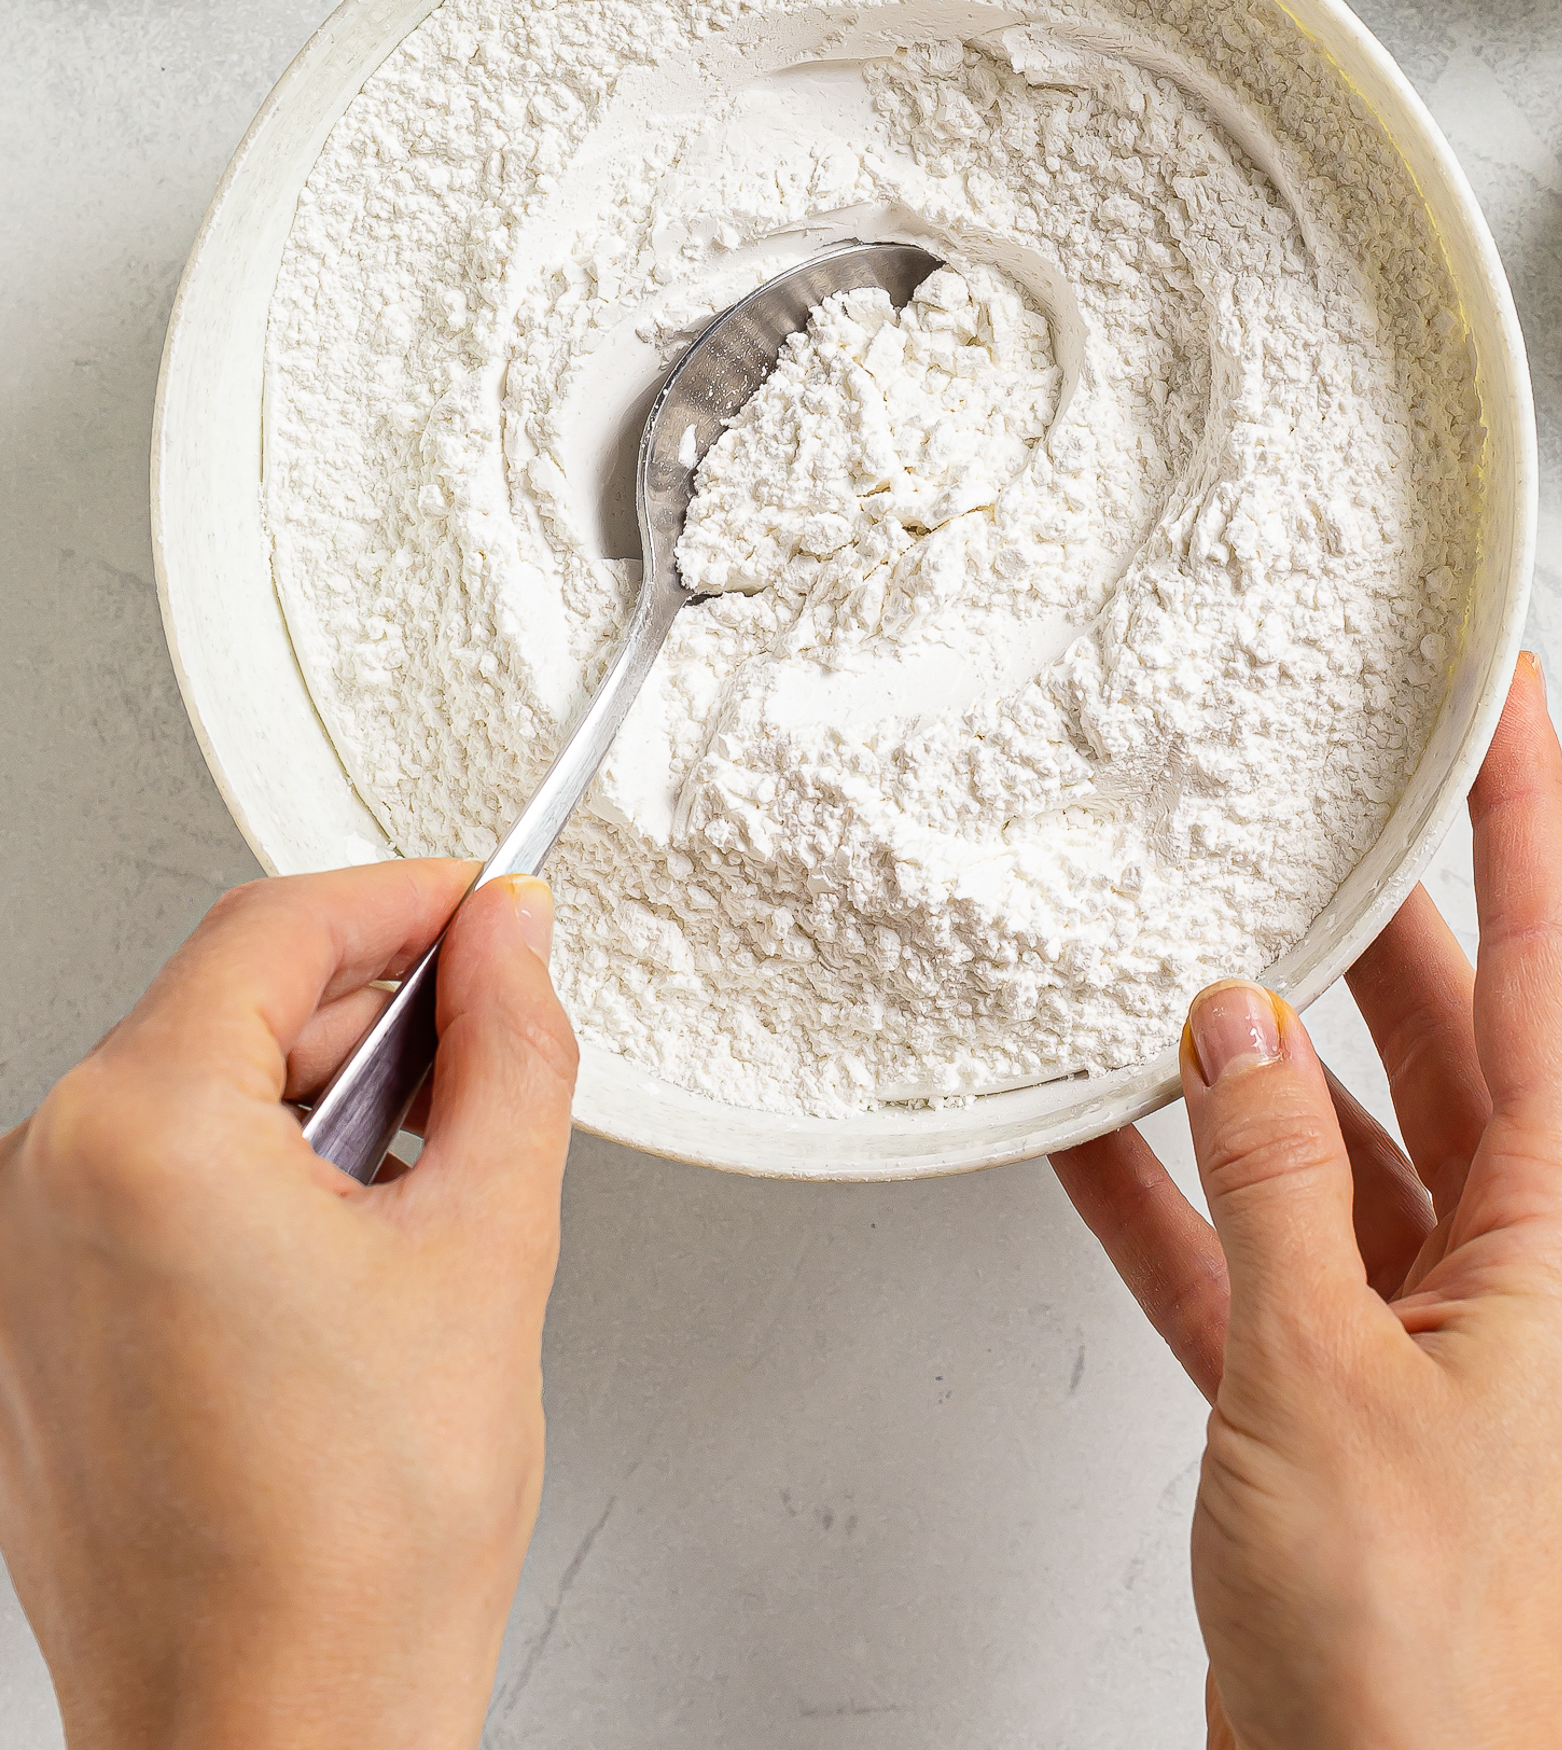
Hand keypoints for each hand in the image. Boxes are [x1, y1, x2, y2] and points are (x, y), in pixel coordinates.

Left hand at [0, 860, 577, 1749]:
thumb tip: (509, 939)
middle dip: (374, 1016)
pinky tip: (349, 1268)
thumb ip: (510, 1045)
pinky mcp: (31, 1331)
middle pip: (230, 1009)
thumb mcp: (489, 1238)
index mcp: (138, 1134)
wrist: (279, 1739)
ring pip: (195, 1100)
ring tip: (426, 1202)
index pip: (280, 928)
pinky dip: (256, 1186)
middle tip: (491, 1058)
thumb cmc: (357, 1546)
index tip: (488, 904)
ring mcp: (19, 1264)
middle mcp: (43, 1180)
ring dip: (321, 1108)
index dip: (407, 897)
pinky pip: (151, 1191)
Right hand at [1053, 655, 1561, 1749]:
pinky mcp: (1326, 1401)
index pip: (1546, 971)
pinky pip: (1245, 1254)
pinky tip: (1093, 1130)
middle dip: (1371, 919)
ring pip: (1330, 1139)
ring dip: (1251, 1060)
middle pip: (1438, 1036)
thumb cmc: (1419, 1651)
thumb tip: (1237, 1026)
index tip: (1509, 701)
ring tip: (1178, 948)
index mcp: (1552, 1236)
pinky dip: (1172, 1194)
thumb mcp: (1322, 1370)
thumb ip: (1270, 1177)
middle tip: (1318, 799)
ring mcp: (1412, 1333)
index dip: (1527, 819)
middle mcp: (1500, 1266)